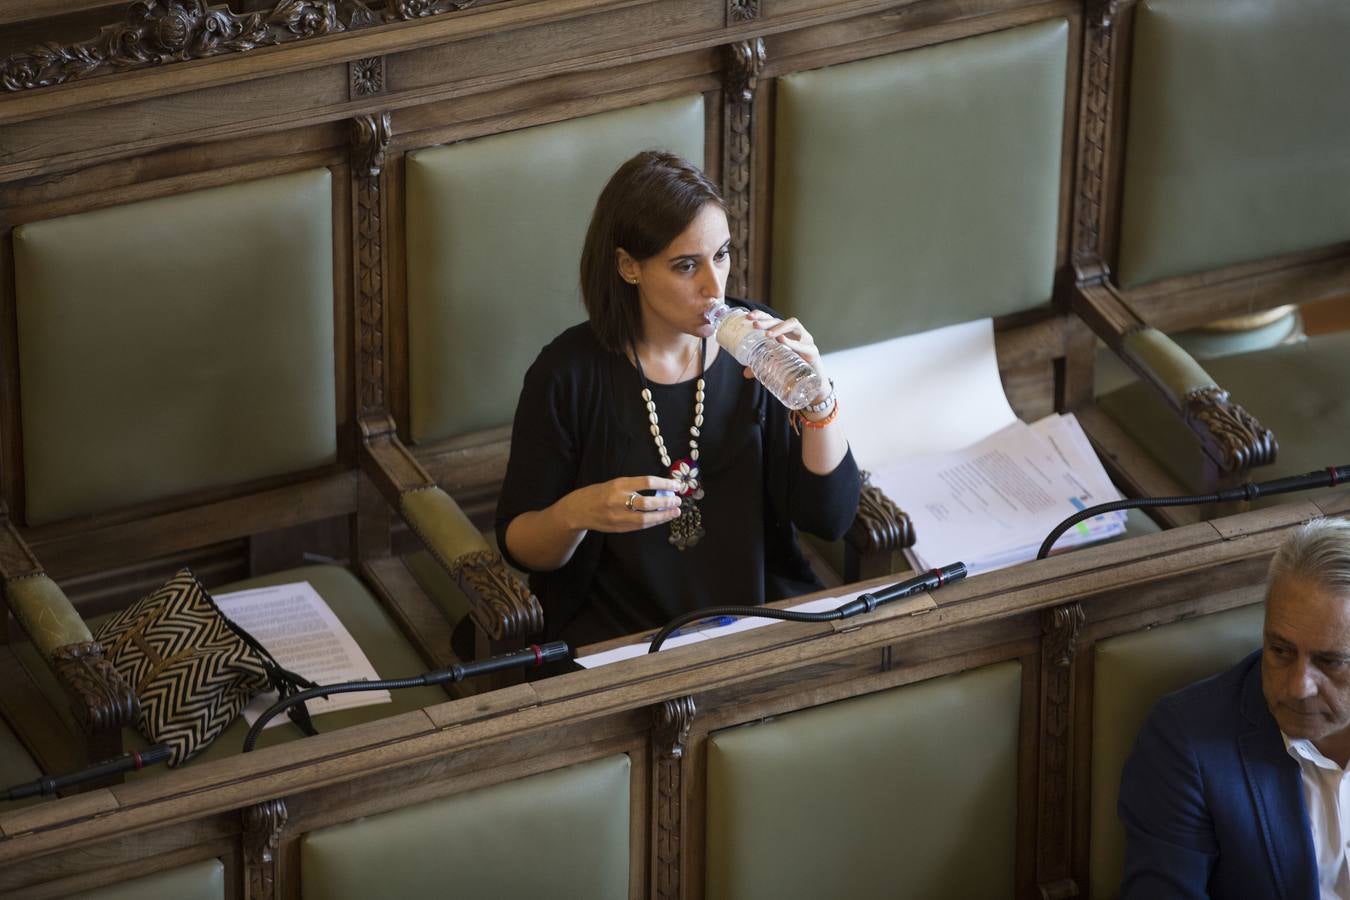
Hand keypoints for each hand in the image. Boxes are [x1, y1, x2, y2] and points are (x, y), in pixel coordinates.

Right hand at [558, 475, 682, 533]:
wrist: (577, 511)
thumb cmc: (597, 493)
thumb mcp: (613, 483)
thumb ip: (633, 486)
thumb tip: (659, 488)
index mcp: (618, 484)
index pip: (646, 481)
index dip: (664, 483)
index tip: (676, 484)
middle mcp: (618, 500)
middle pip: (648, 502)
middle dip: (666, 501)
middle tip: (678, 500)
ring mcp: (618, 516)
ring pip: (646, 518)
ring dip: (663, 515)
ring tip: (675, 511)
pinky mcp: (618, 528)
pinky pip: (640, 526)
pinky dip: (653, 522)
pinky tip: (661, 518)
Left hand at [743, 310, 830, 399]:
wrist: (815, 382)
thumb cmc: (795, 368)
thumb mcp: (776, 365)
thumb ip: (761, 367)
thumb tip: (745, 373)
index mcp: (785, 333)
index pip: (772, 319)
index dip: (761, 315)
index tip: (748, 317)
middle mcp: (795, 333)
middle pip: (780, 320)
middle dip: (767, 321)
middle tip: (755, 325)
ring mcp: (805, 340)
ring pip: (794, 325)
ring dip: (779, 328)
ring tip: (767, 335)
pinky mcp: (813, 351)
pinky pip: (804, 345)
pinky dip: (793, 343)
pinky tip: (783, 341)